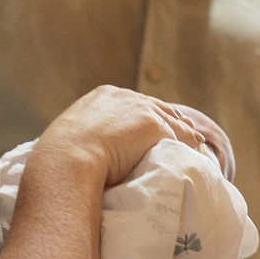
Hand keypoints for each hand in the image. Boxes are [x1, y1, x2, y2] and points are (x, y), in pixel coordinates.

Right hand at [41, 86, 221, 185]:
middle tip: (186, 132)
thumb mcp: (72, 140)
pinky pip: (178, 135)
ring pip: (170, 119)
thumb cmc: (61, 161)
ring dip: (183, 132)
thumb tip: (89, 154)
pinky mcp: (152, 125)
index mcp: (102, 96)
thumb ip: (88, 137)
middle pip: (156, 106)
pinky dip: (189, 143)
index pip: (134, 104)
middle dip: (171, 119)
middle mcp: (123, 96)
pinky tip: (197, 150)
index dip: (149, 115)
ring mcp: (138, 109)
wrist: (65, 162)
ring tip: (195, 143)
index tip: (158, 126)